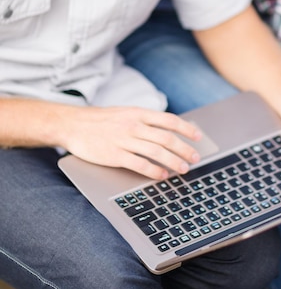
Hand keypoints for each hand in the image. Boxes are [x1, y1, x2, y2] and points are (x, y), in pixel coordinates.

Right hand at [60, 105, 202, 179]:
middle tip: (195, 158)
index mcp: (139, 113)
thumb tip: (168, 129)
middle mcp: (134, 125)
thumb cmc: (102, 120)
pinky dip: (154, 171)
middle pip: (166, 138)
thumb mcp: (126, 112)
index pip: (169, 120)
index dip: (186, 128)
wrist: (74, 124)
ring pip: (156, 152)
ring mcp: (124, 140)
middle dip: (184, 149)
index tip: (198, 137)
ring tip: (183, 169)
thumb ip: (145, 119)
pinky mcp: (115, 155)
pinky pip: (139, 164)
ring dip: (173, 162)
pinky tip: (162, 176)